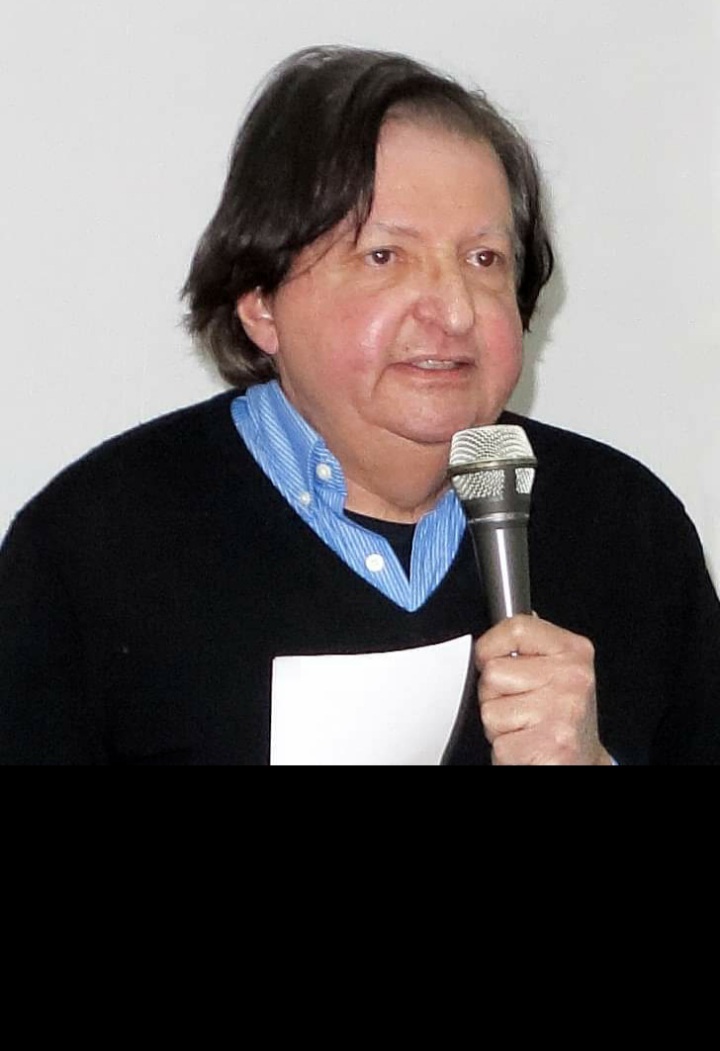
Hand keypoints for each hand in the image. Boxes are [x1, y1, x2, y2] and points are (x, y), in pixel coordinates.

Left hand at [474, 614, 612, 765]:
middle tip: (520, 706)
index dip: (491, 647)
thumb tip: (504, 627)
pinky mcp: (550, 747)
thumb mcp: (556, 669)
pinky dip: (506, 750)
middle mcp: (573, 679)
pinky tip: (527, 746)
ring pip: (490, 711)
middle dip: (494, 694)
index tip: (494, 660)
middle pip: (493, 673)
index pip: (515, 628)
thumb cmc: (562, 716)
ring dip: (499, 725)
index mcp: (574, 651)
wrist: (582, 760)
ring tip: (524, 727)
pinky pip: (499, 743)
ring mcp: (563, 713)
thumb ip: (530, 647)